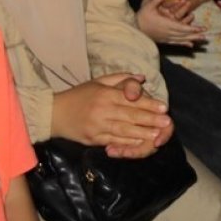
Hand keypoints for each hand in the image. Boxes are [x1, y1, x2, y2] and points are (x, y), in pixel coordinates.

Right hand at [51, 73, 171, 157]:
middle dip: (150, 119)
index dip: (148, 104)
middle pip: (130, 116)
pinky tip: (139, 143)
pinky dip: (127, 143)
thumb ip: (121, 79)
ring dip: (142, 133)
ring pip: (123, 130)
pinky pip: (113, 141)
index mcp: (105, 94)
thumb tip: (142, 78)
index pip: (131, 100)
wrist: (54, 113)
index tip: (163, 107)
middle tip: (167, 122)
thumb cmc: (79, 95)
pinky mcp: (93, 138)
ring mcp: (97, 126)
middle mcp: (102, 110)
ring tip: (158, 135)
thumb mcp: (98, 82)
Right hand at [136, 0, 204, 46]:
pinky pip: (176, 43)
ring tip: (202, 40)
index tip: (201, 29)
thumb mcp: (147, 6)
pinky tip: (190, 45)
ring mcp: (166, 37)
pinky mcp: (164, 40)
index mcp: (166, 25)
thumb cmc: (141, 17)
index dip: (192, 29)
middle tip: (206, 36)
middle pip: (184, 35)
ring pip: (181, 40)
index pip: (182, 28)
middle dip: (195, 35)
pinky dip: (184, 44)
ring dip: (192, 40)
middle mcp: (168, 33)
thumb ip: (156, 0)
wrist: (134, 28)